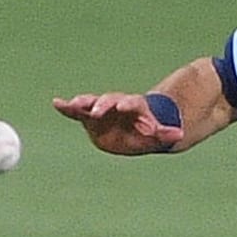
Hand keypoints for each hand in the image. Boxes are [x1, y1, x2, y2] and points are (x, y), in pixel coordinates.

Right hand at [52, 92, 184, 154]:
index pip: (132, 104)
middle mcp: (117, 105)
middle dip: (102, 104)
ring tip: (70, 104)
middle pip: (109, 100)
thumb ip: (165, 134)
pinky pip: (78, 112)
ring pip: (92, 103)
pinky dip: (68, 108)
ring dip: (82, 103)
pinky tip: (56, 103)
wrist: (135, 125)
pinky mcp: (90, 116)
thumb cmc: (146, 131)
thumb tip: (179, 136)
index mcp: (134, 108)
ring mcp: (103, 109)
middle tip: (95, 109)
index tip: (122, 106)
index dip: (127, 104)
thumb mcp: (157, 135)